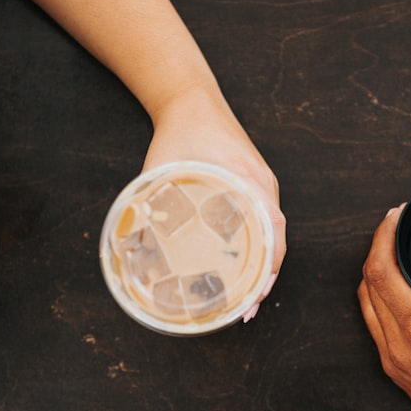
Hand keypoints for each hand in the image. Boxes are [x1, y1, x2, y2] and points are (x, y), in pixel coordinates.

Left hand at [142, 85, 286, 318]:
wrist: (193, 99)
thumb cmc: (182, 129)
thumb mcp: (163, 165)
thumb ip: (149, 198)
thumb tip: (132, 240)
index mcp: (250, 180)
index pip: (274, 231)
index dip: (268, 267)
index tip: (257, 294)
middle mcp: (264, 186)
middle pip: (277, 241)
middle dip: (266, 279)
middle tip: (246, 311)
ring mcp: (262, 186)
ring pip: (273, 235)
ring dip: (264, 268)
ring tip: (247, 300)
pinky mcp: (254, 186)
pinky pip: (266, 223)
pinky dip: (260, 249)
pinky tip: (245, 268)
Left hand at [357, 206, 410, 410]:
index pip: (382, 272)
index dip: (384, 234)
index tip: (398, 213)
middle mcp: (399, 350)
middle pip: (368, 284)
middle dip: (379, 247)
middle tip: (399, 223)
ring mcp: (394, 364)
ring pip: (366, 306)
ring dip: (375, 273)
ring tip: (396, 248)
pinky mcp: (397, 374)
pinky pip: (375, 326)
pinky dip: (379, 299)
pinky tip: (396, 287)